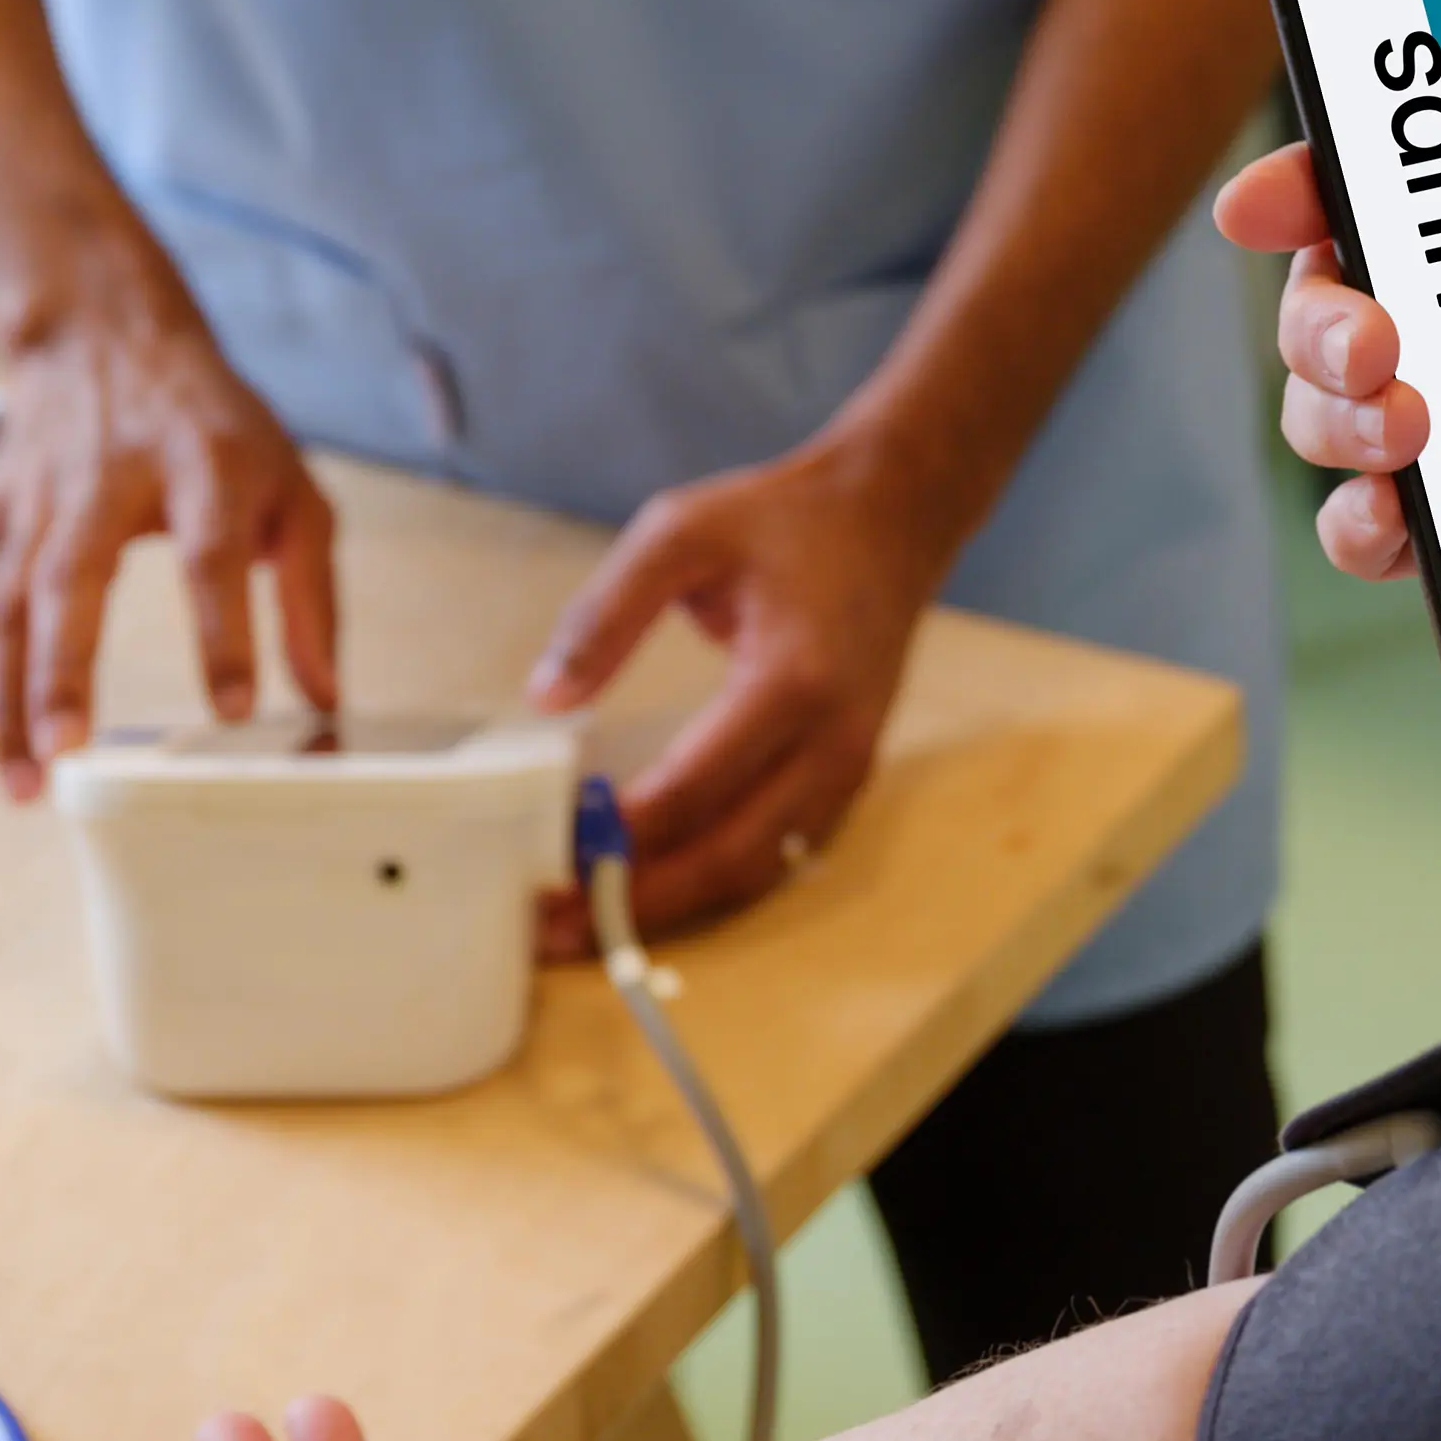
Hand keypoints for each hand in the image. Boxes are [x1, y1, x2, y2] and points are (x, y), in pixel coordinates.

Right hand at [0, 283, 340, 793]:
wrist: (100, 333)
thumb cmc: (211, 427)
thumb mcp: (290, 486)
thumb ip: (311, 592)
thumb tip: (326, 698)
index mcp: (201, 461)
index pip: (211, 552)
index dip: (224, 632)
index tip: (235, 710)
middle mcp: (104, 477)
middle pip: (72, 578)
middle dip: (63, 670)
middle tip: (66, 754)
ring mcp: (34, 498)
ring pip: (3, 604)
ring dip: (5, 699)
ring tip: (23, 784)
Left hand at [527, 431, 965, 946]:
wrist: (894, 515)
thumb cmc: (783, 519)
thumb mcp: (680, 531)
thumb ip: (606, 612)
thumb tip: (547, 698)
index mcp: (792, 680)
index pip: (694, 788)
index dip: (618, 833)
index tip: (546, 853)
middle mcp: (832, 741)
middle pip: (728, 857)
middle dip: (634, 900)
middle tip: (550, 925)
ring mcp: (849, 767)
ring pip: (755, 870)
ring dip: (669, 906)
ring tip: (585, 921)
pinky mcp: (847, 777)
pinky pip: (776, 852)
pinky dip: (710, 881)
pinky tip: (648, 887)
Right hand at [1218, 0, 1440, 621]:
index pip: (1392, 175)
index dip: (1306, 174)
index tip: (1276, 198)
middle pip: (1335, 289)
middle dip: (1317, 314)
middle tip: (1375, 343)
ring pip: (1333, 405)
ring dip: (1334, 419)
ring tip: (1407, 440)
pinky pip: (1383, 524)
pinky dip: (1366, 526)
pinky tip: (1400, 527)